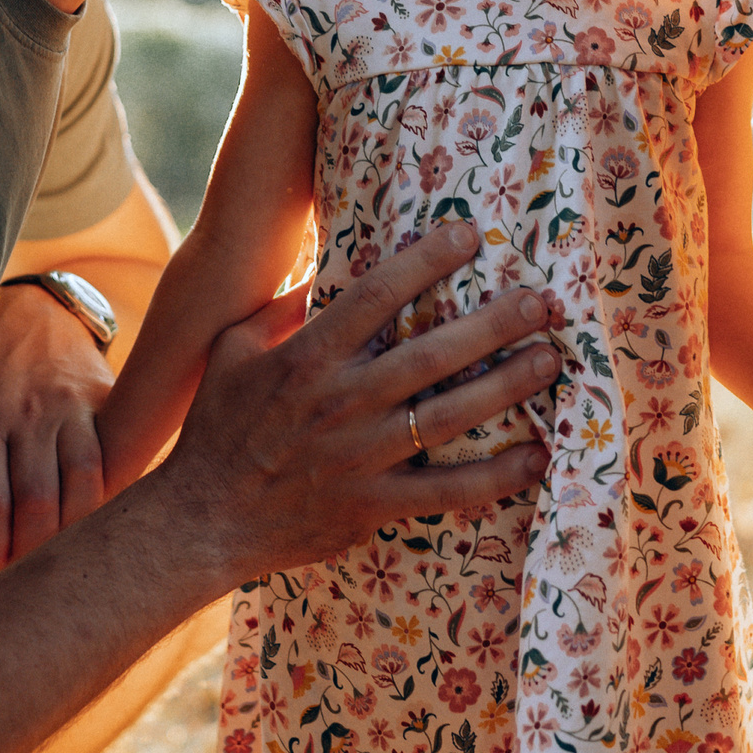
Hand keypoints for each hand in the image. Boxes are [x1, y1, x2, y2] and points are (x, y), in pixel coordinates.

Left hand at [0, 283, 115, 577]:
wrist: (31, 313)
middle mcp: (26, 415)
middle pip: (35, 501)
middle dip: (29, 552)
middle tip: (21, 580)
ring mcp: (69, 408)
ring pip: (80, 484)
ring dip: (72, 532)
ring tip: (60, 560)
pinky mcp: (103, 402)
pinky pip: (111, 458)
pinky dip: (105, 496)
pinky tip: (98, 523)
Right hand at [151, 223, 560, 579]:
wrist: (202, 519)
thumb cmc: (217, 427)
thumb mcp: (233, 350)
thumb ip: (281, 307)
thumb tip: (323, 267)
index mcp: (306, 358)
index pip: (375, 296)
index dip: (425, 260)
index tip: (469, 234)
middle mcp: (340, 403)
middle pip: (430, 354)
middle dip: (492, 323)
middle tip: (541, 300)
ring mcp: (360, 457)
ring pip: (448, 416)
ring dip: (506, 386)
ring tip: (551, 359)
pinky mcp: (373, 506)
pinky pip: (446, 491)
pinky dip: (496, 476)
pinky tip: (537, 456)